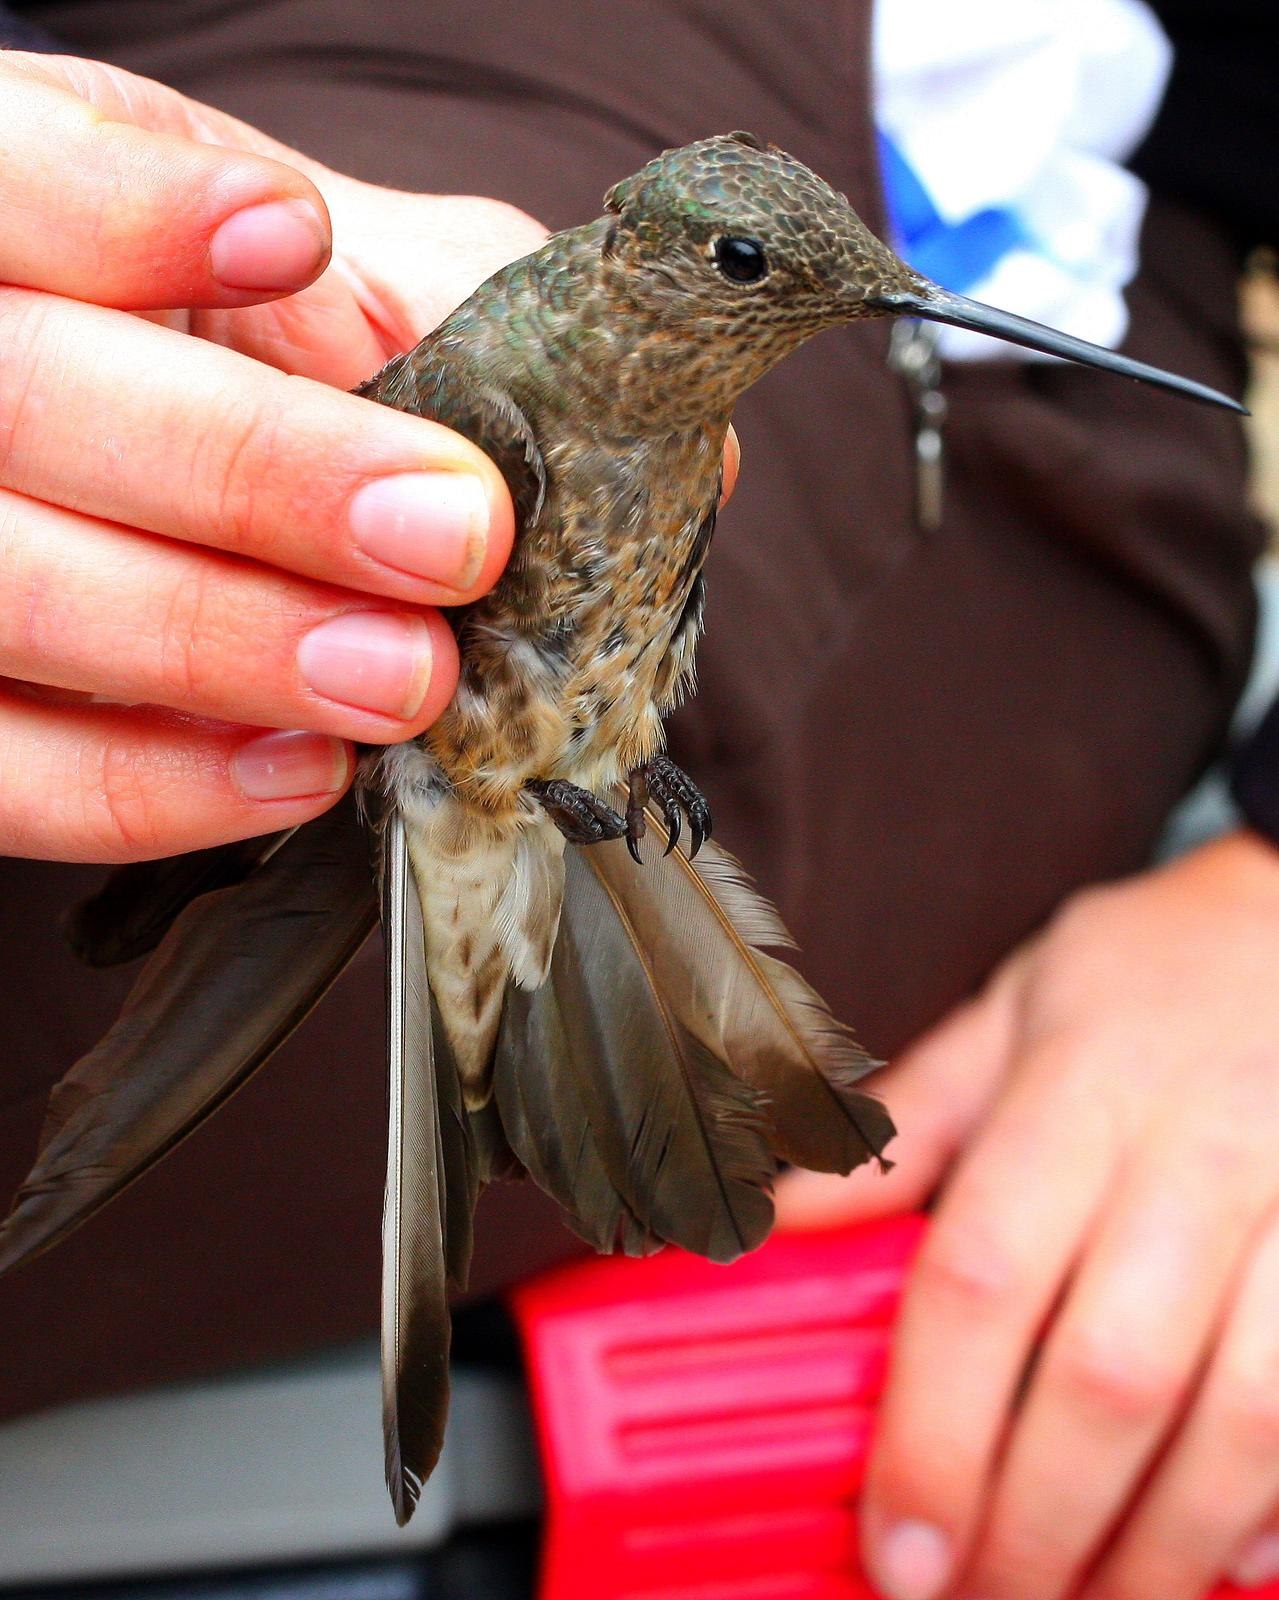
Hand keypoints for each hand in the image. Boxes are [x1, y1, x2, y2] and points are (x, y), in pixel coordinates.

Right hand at [0, 51, 538, 860]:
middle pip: (29, 404)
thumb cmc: (234, 338)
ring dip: (231, 644)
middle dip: (261, 476)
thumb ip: (434, 307)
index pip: (5, 179)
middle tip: (452, 541)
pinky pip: (17, 776)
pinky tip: (305, 769)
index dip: (120, 206)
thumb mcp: (312, 266)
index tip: (291, 237)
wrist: (139, 452)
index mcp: (7, 210)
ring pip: (21, 599)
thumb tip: (644, 429)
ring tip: (406, 680)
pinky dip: (158, 786)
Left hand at [777, 829, 1278, 1598]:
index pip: (981, 1277)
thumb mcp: (1010, 1017)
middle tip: (970, 1598)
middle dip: (1035, 1523)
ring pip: (1240, 1418)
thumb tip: (769, 1213)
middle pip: (1107, 1375)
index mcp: (1078, 1092)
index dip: (932, 1427)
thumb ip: (899, 1129)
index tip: (896, 1538)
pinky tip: (1219, 1563)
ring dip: (1155, 1548)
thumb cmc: (1146, 976)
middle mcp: (1196, 1155)